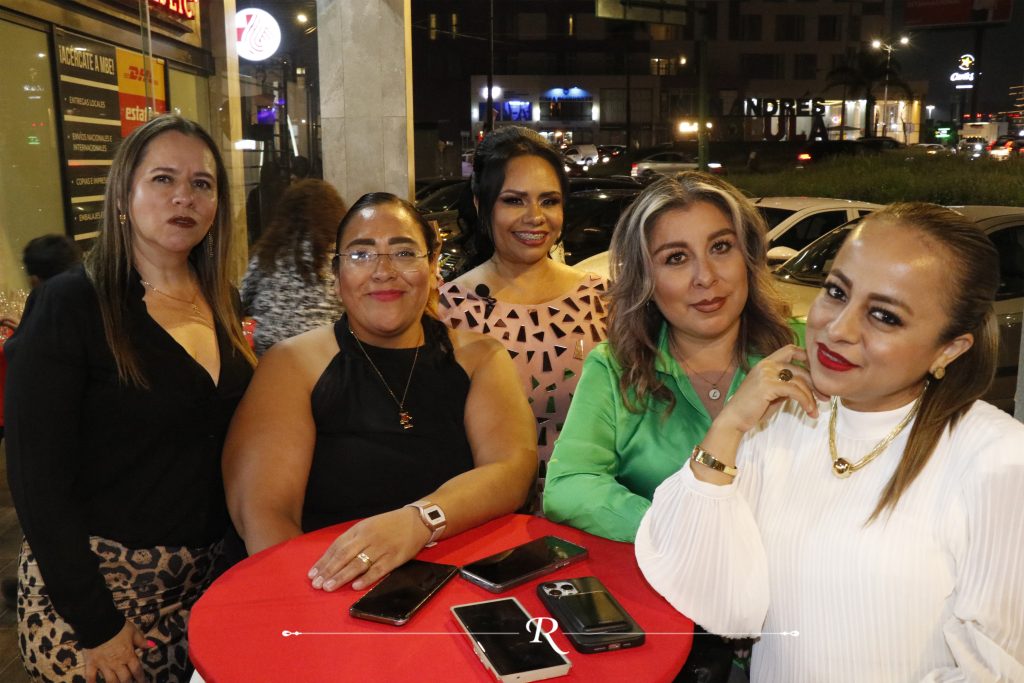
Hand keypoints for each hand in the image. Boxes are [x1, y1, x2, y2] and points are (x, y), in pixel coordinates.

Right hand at [83, 621, 150, 682]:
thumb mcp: (133, 631)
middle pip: (125, 678)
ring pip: (110, 680)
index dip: (141, 677)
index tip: (143, 682)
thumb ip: (141, 641)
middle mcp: (117, 663)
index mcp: (128, 655)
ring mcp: (103, 665)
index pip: (136, 669)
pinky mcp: (91, 663)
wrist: (98, 624)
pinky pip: (90, 676)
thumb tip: (152, 645)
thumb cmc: (118, 627)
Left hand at [307, 507, 430, 591]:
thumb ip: (353, 539)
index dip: (324, 561)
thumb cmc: (390, 525)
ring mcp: (382, 547)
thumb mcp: (369, 525)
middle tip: (317, 584)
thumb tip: (333, 558)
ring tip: (329, 587)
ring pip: (358, 564)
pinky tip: (356, 586)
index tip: (312, 573)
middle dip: (329, 571)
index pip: (337, 546)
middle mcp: (369, 537)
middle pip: (344, 555)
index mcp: (360, 529)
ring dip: (342, 576)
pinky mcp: (395, 557)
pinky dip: (367, 579)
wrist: (418, 520)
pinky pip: (379, 569)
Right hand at [715, 345, 823, 434]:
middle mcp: (766, 364)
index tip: (818, 374)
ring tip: (815, 411)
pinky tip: (809, 411)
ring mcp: (766, 373)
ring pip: (799, 381)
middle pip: (800, 368)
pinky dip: (806, 401)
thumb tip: (807, 387)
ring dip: (811, 397)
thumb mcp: (772, 393)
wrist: (734, 418)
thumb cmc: (752, 408)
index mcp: (766, 363)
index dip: (807, 358)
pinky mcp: (768, 385)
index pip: (791, 349)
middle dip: (816, 384)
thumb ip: (786, 385)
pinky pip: (795, 391)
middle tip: (825, 398)